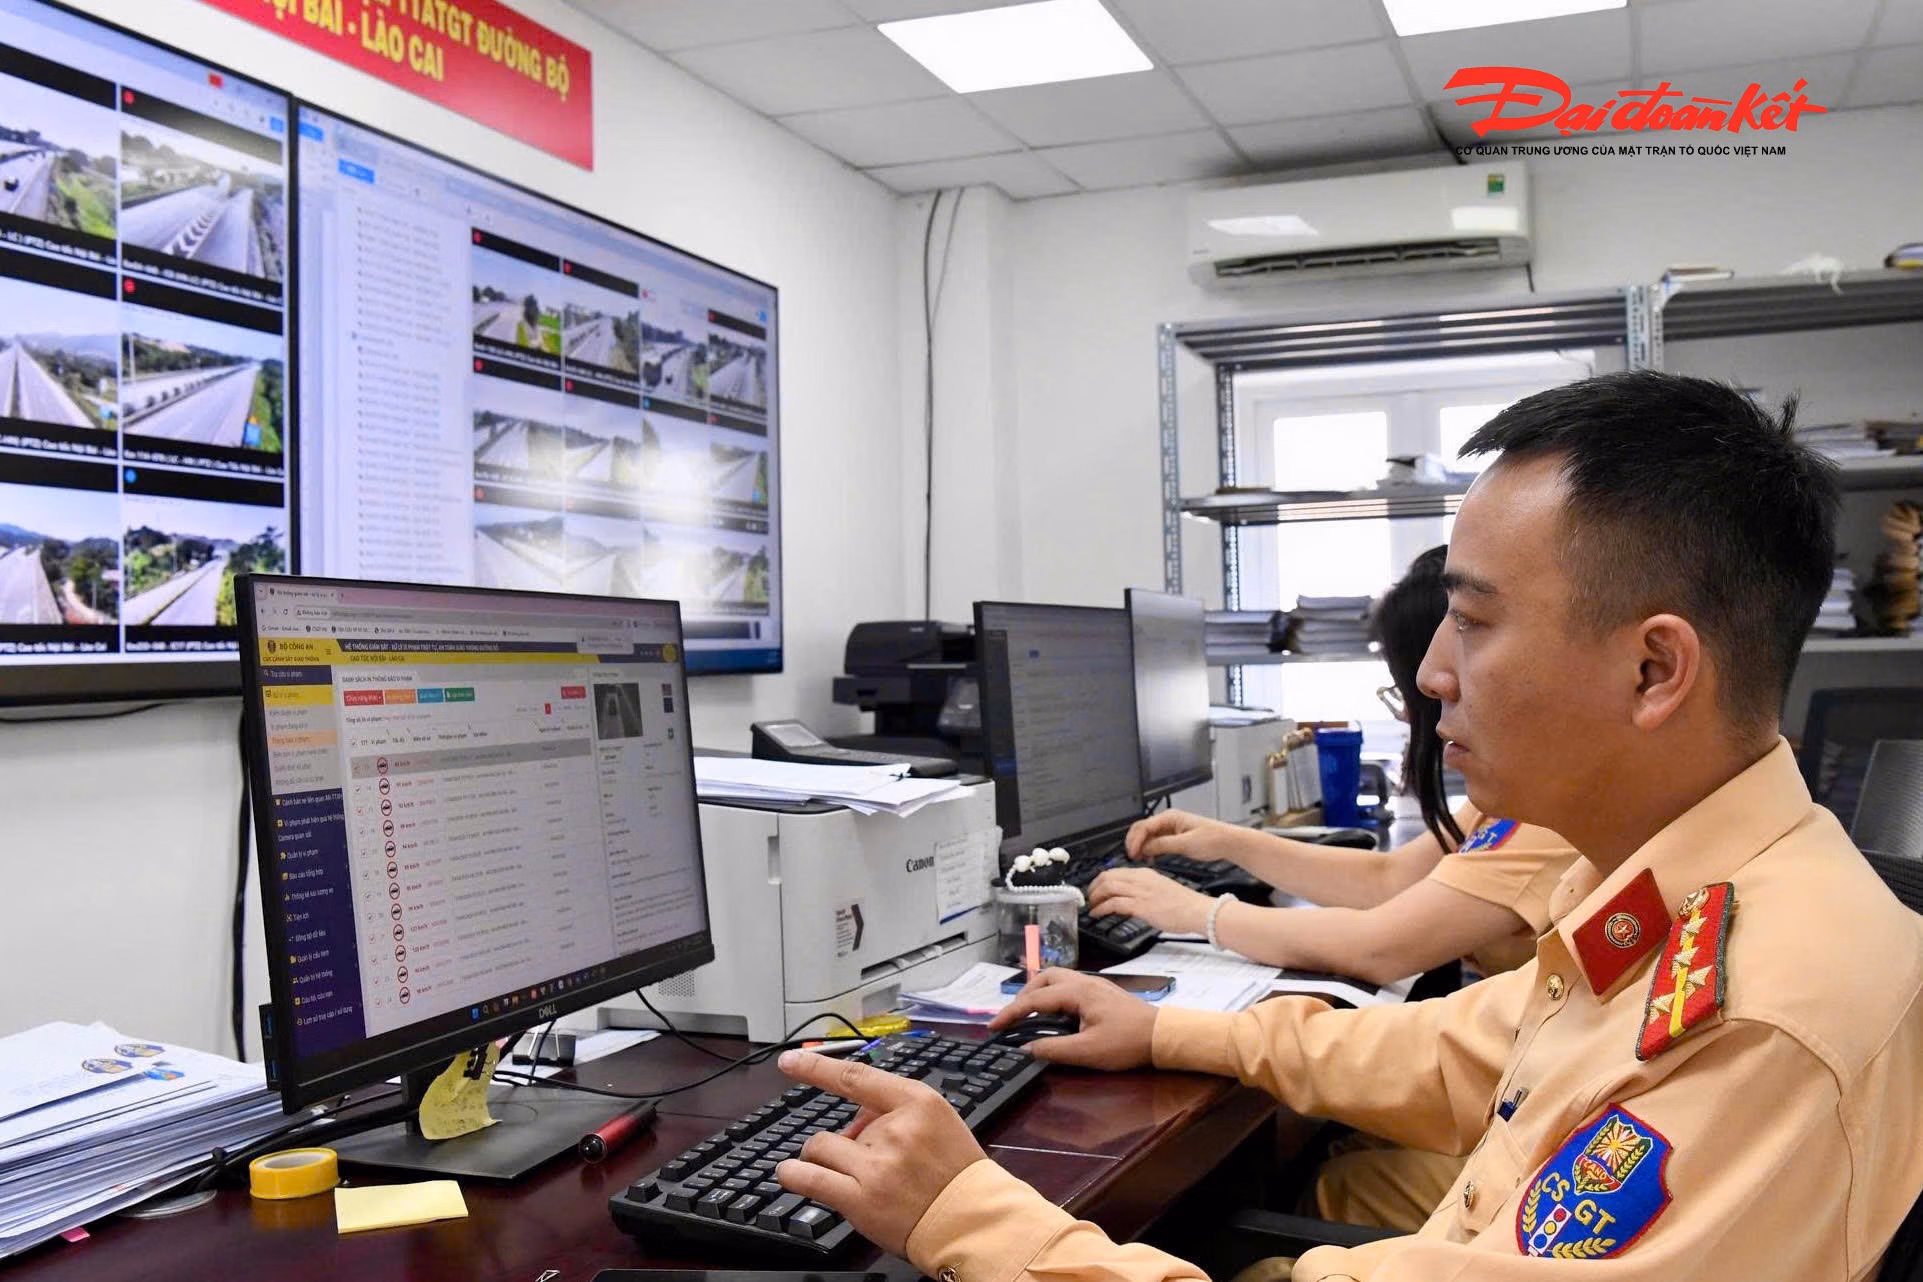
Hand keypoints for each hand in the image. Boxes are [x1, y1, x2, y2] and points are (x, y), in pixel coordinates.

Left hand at [774, 1049, 987, 1256]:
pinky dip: (795, 1174)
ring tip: (835, 1171)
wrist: (973, 1221)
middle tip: (875, 1166)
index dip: (816, 1067)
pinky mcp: (861, 1200)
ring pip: (820, 1146)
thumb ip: (897, 1113)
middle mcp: (895, 1129)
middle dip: (850, 1143)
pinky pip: (811, 1178)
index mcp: (918, 1102)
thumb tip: (855, 1120)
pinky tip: (790, 1173)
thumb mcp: (939, 1122)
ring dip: (820, 1156)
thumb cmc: (957, 1174)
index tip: (791, 1061)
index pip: (856, 1077)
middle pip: (844, 1125)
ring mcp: (877, 1165)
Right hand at [986, 968, 1157, 1069]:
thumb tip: (1026, 1048)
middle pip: (1044, 978)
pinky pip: (1069, 985)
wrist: (1163, 1036)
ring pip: (1057, 978)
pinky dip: (1053, 993)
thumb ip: (1053, 1050)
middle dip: (1023, 995)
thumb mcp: (1087, 1052)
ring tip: (1029, 1012)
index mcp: (1077, 992)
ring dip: (1039, 991)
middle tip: (1011, 1016)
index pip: (1034, 999)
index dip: (1010, 1013)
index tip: (993, 1026)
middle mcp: (1084, 982)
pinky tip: (1055, 1011)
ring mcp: (1095, 985)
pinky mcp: (1103, 993)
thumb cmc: (1128, 1042)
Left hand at [1090, 866, 1212, 935]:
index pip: (1116, 871)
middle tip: (1090, 896)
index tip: (1096, 888)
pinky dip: (1101, 908)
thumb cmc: (1185, 904)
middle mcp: (1141, 879)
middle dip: (1094, 886)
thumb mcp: (1161, 889)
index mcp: (1146, 873)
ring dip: (1095, 897)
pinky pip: (1114, 903)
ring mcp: (1141, 892)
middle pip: (1108, 876)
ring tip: (1091, 905)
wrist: (1198, 911)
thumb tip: (1131, 898)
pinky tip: (1098, 913)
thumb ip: (1145, 890)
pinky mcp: (1141, 906)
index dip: (1101, 879)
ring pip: (1108, 887)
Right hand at [1124, 808, 1235, 863]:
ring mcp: (1170, 828)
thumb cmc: (1212, 839)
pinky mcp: (1174, 837)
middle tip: (1132, 857)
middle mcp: (1168, 820)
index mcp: (1170, 817)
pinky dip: (1150, 849)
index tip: (1132, 853)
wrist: (1228, 842)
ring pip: (1148, 835)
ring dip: (1141, 846)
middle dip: (1134, 842)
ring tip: (1139, 859)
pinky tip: (1150, 858)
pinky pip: (1156, 841)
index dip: (1135, 840)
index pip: (1144, 826)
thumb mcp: (1186, 844)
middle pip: (1142, 829)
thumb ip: (1163, 845)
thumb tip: (1145, 848)